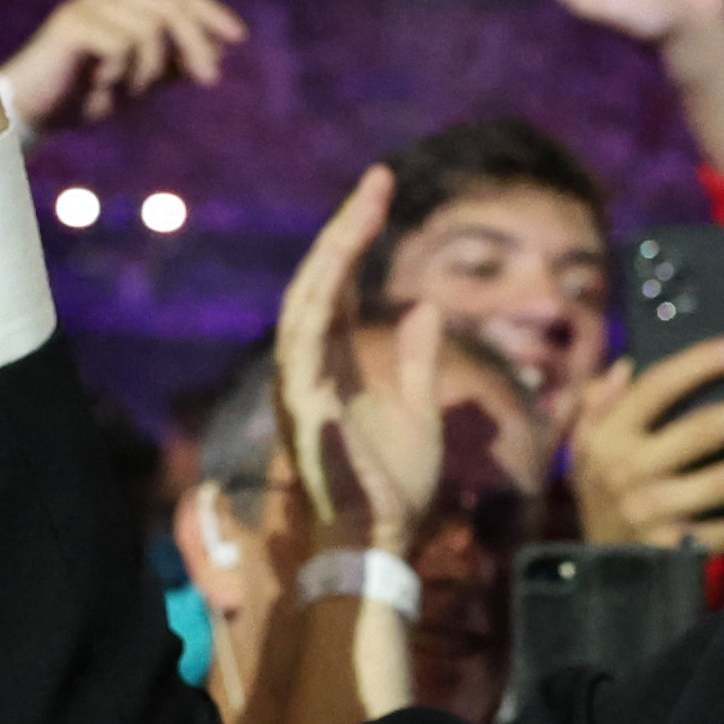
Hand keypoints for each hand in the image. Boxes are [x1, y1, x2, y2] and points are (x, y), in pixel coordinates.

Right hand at [0, 0, 245, 128]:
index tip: (239, 38)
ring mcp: (90, 5)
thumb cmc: (83, 96)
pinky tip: (98, 83)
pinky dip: (120, 73)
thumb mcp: (140, 81)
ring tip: (123, 89)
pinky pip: (122, 46)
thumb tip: (220, 53)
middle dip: (197, 47)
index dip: (213, 15)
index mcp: (126, 1)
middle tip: (210, 81)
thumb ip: (173, 65)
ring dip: (148, 71)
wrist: (33, 113)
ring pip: (150, 31)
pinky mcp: (73, 23)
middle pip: (173, 9)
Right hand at [267, 170, 439, 541]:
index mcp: (334, 364)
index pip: (337, 287)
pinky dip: (320, 306)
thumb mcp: (421, 412)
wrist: (379, 542)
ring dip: (333, 253)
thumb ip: (416, 361)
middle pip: (318, 282)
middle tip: (377, 182)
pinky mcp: (301, 411)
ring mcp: (300, 387)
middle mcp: (309, 368)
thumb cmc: (394, 486)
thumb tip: (424, 308)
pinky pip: (302, 349)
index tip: (381, 191)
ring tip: (363, 209)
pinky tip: (343, 265)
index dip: (355, 239)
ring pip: (305, 302)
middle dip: (345, 230)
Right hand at [563, 341, 723, 556]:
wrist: (595, 570)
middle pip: (702, 430)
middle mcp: (629, 470)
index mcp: (609, 436)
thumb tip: (625, 366)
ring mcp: (651, 511)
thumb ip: (599, 404)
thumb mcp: (585, 448)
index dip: (699, 363)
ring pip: (721, 482)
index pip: (658, 386)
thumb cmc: (599, 496)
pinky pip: (721, 534)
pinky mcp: (669, 549)